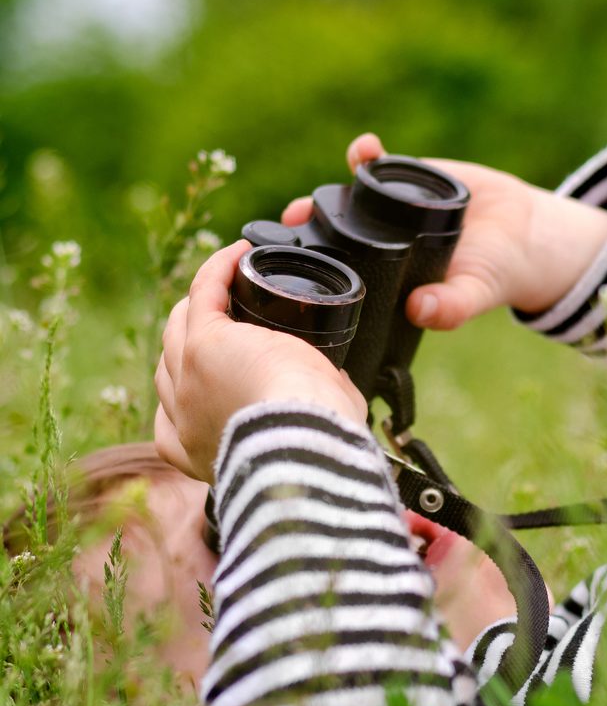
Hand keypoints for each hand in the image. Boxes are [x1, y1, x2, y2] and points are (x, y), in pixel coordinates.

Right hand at [154, 240, 367, 483]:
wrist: (301, 444)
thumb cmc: (311, 448)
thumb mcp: (311, 435)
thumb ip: (313, 413)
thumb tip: (339, 387)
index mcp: (197, 452)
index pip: (171, 419)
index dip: (190, 391)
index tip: (220, 375)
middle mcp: (181, 418)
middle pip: (169, 364)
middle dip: (192, 338)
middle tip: (233, 317)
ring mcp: (186, 377)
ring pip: (179, 325)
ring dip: (203, 300)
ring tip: (232, 279)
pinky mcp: (204, 341)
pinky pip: (204, 292)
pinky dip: (219, 269)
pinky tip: (239, 253)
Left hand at [281, 133, 606, 330]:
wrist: (523, 233)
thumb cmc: (494, 273)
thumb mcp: (476, 292)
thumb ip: (453, 306)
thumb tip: (421, 311)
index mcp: (388, 277)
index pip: (343, 275)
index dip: (316, 270)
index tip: (295, 265)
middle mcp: (380, 245)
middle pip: (332, 235)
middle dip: (308, 230)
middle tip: (292, 223)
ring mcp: (389, 212)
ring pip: (347, 201)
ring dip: (326, 196)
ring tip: (312, 196)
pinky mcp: (407, 180)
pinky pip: (379, 166)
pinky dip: (367, 155)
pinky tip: (365, 148)